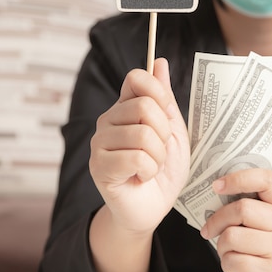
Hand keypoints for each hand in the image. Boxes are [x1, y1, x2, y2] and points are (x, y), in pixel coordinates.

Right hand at [89, 57, 189, 234]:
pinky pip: (136, 157)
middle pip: (144, 106)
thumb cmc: (163, 171)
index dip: (159, 93)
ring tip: (150, 167)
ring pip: (142, 134)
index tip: (167, 114)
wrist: (151, 209)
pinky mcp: (98, 166)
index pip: (137, 78)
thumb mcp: (173, 132)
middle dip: (164, 132)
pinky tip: (141, 178)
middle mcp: (107, 120)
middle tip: (160, 151)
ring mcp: (99, 142)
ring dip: (158, 156)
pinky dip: (149, 170)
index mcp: (125, 108)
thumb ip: (164, 98)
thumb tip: (159, 62)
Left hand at [200, 167, 271, 271]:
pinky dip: (227, 264)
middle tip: (210, 229)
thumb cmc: (258, 251)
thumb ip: (245, 204)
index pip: (266, 179)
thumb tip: (214, 191)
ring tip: (230, 251)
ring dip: (222, 245)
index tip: (216, 186)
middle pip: (243, 209)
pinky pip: (234, 261)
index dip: (238, 178)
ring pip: (234, 236)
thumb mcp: (258, 222)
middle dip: (218, 219)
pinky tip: (238, 268)